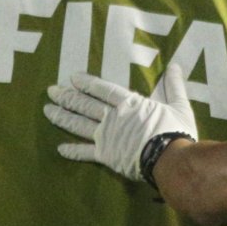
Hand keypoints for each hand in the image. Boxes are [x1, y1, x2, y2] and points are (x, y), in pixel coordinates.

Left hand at [44, 67, 196, 182]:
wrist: (169, 159)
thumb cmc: (175, 132)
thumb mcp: (179, 105)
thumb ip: (174, 86)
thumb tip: (175, 66)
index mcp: (129, 103)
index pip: (102, 89)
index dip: (86, 83)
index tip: (72, 78)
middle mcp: (112, 117)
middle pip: (85, 105)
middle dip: (66, 97)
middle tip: (51, 90)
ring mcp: (105, 136)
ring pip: (79, 125)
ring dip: (62, 117)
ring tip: (47, 110)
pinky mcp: (105, 156)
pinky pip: (85, 153)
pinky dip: (72, 151)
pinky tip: (60, 148)